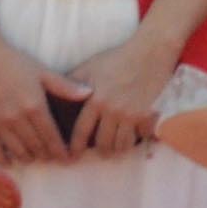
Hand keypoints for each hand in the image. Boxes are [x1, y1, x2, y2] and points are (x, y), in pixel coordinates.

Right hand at [0, 34, 75, 166]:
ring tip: (35, 156)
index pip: (52, 137)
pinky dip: (3, 160)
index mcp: (35, 106)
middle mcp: (17, 118)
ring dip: (29, 157)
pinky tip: (11, 161)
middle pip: (37, 147)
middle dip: (47, 155)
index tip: (68, 159)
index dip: (61, 151)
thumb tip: (90, 93)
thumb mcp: (43, 72)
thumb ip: (65, 86)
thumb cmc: (15, 62)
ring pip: (18, 151)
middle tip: (53, 158)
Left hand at [65, 38, 185, 154]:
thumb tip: (56, 97)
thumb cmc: (117, 58)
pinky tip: (134, 135)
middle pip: (104, 144)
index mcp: (96, 100)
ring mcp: (133, 114)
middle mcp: (113, 110)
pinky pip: (142, 137)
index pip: (81, 132)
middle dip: (101, 150)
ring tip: (116, 146)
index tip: (72, 156)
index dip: (75, 147)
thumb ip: (73, 83)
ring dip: (118, 148)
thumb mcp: (90, 67)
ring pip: (123, 145)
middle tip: (100, 151)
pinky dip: (137, 138)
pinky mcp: (150, 115)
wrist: (150, 51)